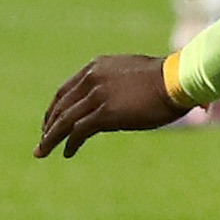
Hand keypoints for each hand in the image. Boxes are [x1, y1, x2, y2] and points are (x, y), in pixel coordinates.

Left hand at [37, 52, 187, 156]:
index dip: (56, 107)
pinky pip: (78, 131)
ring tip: (42, 151)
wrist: (177, 79)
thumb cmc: (166, 78)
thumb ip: (120, 82)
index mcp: (97, 67)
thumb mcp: (135, 74)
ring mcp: (97, 95)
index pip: (67, 89)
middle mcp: (92, 78)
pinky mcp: (104, 113)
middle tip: (42, 139)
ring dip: (51, 137)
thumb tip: (124, 95)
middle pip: (61, 104)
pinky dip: (70, 144)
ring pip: (64, 120)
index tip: (51, 120)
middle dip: (49, 124)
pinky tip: (67, 153)